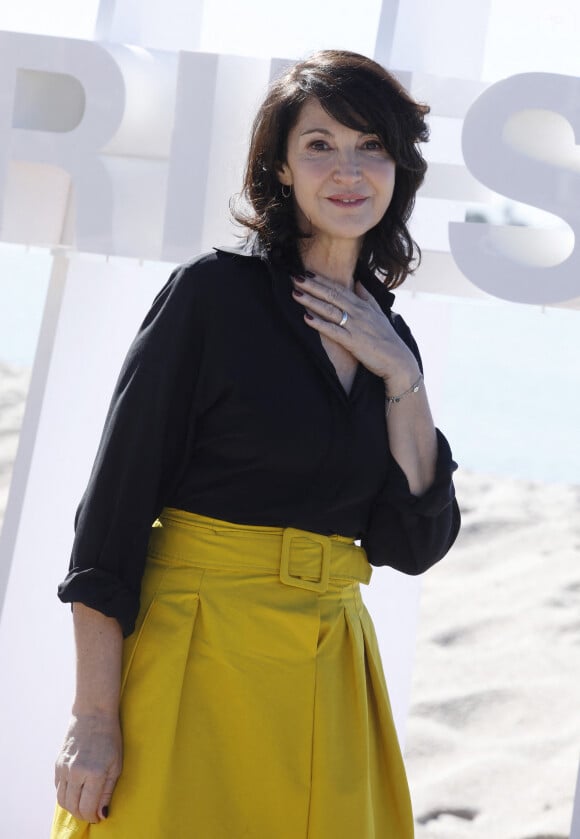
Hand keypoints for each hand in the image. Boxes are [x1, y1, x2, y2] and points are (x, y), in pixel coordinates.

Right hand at [55, 711, 122, 822]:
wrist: (93, 714)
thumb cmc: (110, 738)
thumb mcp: (116, 764)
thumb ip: (108, 791)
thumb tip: (102, 814)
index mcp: (94, 773)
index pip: (87, 808)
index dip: (93, 816)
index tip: (99, 816)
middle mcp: (76, 772)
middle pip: (73, 807)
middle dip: (82, 814)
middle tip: (91, 812)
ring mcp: (64, 768)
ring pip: (62, 800)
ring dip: (72, 807)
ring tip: (83, 804)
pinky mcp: (58, 764)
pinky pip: (58, 788)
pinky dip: (65, 795)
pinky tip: (76, 791)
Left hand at [291, 272, 419, 388]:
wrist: (397, 359)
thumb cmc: (386, 337)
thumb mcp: (378, 313)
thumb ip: (367, 297)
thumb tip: (358, 282)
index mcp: (362, 305)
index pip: (339, 288)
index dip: (322, 280)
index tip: (306, 272)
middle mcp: (357, 312)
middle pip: (331, 295)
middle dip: (312, 286)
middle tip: (295, 277)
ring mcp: (354, 326)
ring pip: (329, 310)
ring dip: (311, 301)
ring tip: (295, 293)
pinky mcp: (352, 341)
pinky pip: (333, 331)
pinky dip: (319, 324)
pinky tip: (306, 318)